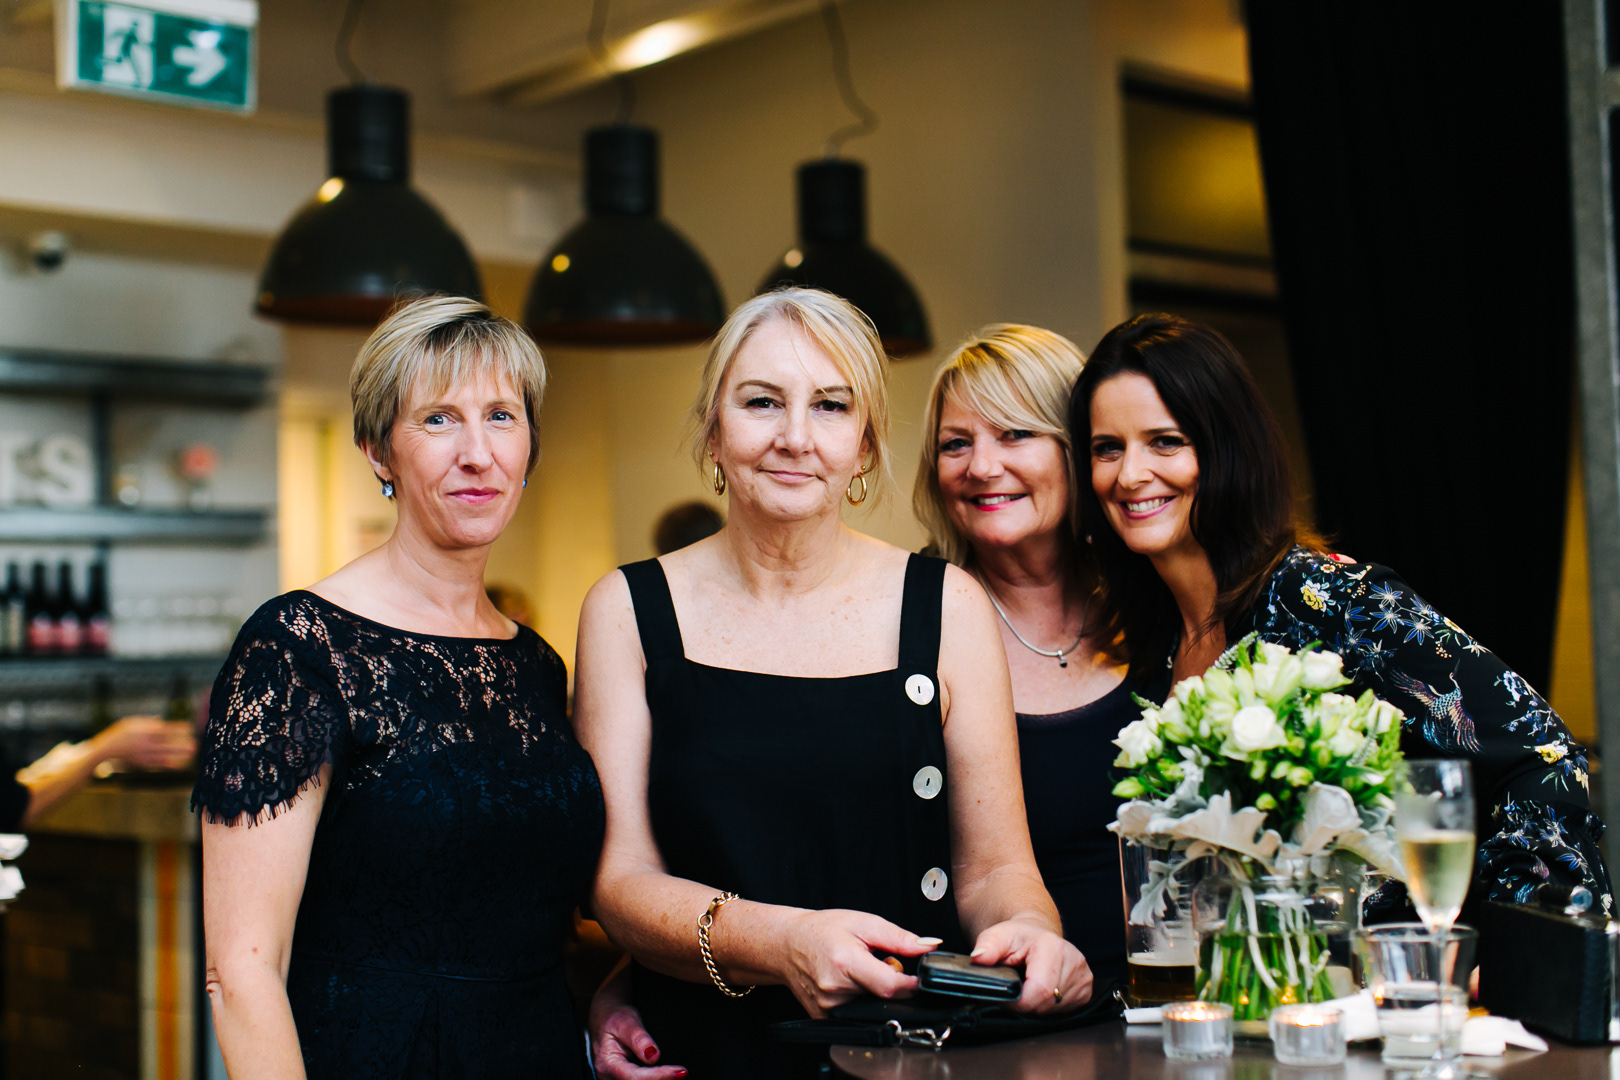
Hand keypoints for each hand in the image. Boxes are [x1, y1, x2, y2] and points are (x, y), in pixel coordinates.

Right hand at [96, 717, 196, 771]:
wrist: (106, 749)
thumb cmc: (121, 732)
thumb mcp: (132, 722)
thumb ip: (147, 722)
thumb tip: (160, 720)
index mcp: (143, 731)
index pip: (164, 730)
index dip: (178, 729)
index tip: (190, 728)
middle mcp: (144, 744)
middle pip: (166, 745)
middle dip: (181, 745)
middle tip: (196, 745)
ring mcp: (143, 755)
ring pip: (164, 756)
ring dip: (178, 754)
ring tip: (192, 753)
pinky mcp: (141, 763)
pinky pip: (157, 765)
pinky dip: (168, 765)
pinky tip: (178, 765)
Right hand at [587, 958, 685, 1079]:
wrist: (605, 1019)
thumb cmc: (614, 1018)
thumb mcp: (626, 1021)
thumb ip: (638, 1039)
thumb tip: (653, 1056)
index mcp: (607, 1064)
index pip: (635, 1077)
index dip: (659, 1076)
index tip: (680, 1071)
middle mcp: (609, 1077)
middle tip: (683, 1072)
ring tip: (679, 1074)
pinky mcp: (623, 1079)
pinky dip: (656, 1078)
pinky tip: (669, 1074)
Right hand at [780, 909, 939, 1017]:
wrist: (787, 944)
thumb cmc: (822, 931)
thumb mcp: (864, 923)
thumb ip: (899, 938)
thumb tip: (929, 946)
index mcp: (846, 963)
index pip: (891, 986)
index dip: (911, 984)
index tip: (919, 977)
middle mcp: (835, 990)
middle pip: (883, 996)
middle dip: (890, 981)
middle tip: (877, 962)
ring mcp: (828, 1008)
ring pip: (871, 1006)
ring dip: (874, 991)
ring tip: (858, 970)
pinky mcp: (824, 1018)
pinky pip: (856, 1013)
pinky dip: (860, 999)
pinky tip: (847, 983)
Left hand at [969, 919, 1090, 1014]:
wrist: (1036, 934)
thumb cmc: (1018, 937)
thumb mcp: (998, 935)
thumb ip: (987, 945)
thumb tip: (979, 957)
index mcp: (1053, 947)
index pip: (1038, 990)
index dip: (1018, 1001)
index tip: (1006, 997)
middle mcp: (1074, 961)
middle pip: (1046, 1003)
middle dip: (1026, 1002)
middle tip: (1017, 987)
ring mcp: (1083, 977)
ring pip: (1054, 1010)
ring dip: (1037, 1004)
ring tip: (1029, 985)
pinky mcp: (1087, 989)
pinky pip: (1065, 1011)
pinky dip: (1049, 1005)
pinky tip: (1043, 989)